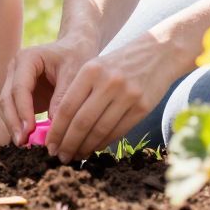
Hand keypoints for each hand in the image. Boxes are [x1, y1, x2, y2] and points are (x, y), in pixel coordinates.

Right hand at [0, 36, 95, 145]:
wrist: (75, 48)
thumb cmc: (76, 56)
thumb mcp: (74, 73)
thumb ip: (63, 96)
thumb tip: (53, 126)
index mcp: (27, 59)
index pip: (19, 87)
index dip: (23, 110)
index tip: (30, 130)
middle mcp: (15, 70)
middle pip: (7, 99)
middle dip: (13, 122)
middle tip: (22, 143)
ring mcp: (14, 82)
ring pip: (6, 107)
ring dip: (13, 126)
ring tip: (24, 145)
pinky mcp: (20, 95)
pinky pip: (14, 112)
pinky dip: (19, 126)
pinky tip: (27, 141)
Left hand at [44, 35, 178, 161]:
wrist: (159, 52)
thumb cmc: (120, 63)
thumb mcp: (96, 67)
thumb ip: (79, 91)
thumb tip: (60, 126)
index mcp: (91, 70)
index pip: (67, 107)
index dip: (57, 131)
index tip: (50, 145)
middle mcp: (108, 82)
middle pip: (81, 122)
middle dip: (68, 144)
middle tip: (60, 157)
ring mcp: (127, 95)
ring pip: (99, 130)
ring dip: (85, 147)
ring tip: (76, 156)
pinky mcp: (142, 107)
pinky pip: (118, 132)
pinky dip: (103, 143)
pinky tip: (94, 148)